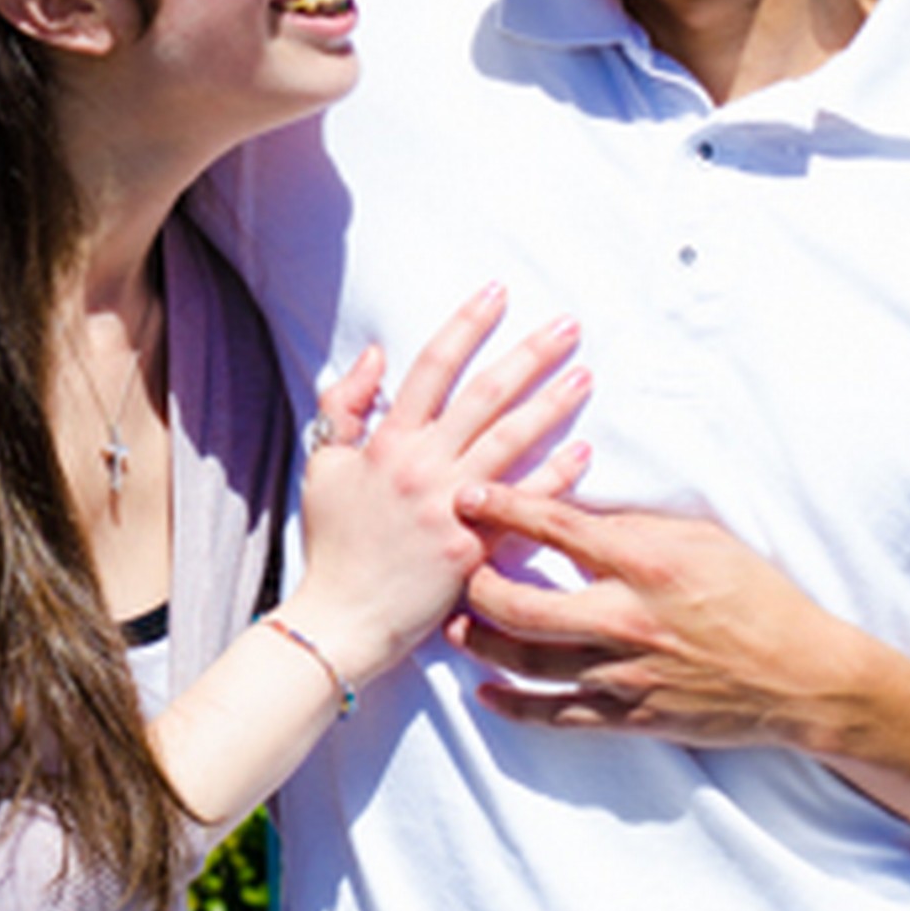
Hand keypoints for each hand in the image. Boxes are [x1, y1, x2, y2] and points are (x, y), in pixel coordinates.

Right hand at [289, 291, 590, 680]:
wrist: (340, 617)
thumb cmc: (334, 542)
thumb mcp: (324, 467)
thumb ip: (345, 407)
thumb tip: (377, 355)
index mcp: (388, 442)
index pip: (433, 367)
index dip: (467, 324)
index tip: (498, 293)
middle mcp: (423, 466)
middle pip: (485, 395)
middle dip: (529, 354)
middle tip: (568, 326)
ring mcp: (450, 506)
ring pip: (511, 440)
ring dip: (552, 403)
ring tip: (585, 374)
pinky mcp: (473, 546)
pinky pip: (523, 503)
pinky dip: (555, 476)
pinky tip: (584, 451)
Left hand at [445, 484, 860, 746]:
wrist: (802, 676)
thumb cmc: (760, 598)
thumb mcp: (706, 540)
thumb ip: (639, 527)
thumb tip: (581, 511)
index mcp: (648, 565)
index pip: (559, 528)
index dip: (505, 510)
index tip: (469, 498)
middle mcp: (628, 620)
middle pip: (521, 605)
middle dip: (476, 586)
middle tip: (457, 571)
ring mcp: (625, 675)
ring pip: (526, 662)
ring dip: (480, 644)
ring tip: (456, 628)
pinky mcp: (630, 717)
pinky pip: (554, 715)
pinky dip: (513, 706)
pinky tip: (487, 692)